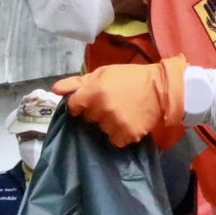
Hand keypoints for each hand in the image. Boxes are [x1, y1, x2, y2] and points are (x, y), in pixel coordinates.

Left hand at [54, 55, 187, 147]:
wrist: (160, 89)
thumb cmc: (129, 78)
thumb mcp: (103, 74)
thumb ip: (77, 83)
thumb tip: (55, 90)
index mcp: (94, 92)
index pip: (74, 106)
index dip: (79, 105)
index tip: (88, 103)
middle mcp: (103, 109)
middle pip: (88, 119)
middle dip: (96, 113)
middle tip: (111, 104)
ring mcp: (115, 124)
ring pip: (101, 130)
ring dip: (108, 124)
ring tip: (122, 113)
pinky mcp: (127, 136)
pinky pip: (115, 140)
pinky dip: (120, 134)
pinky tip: (128, 122)